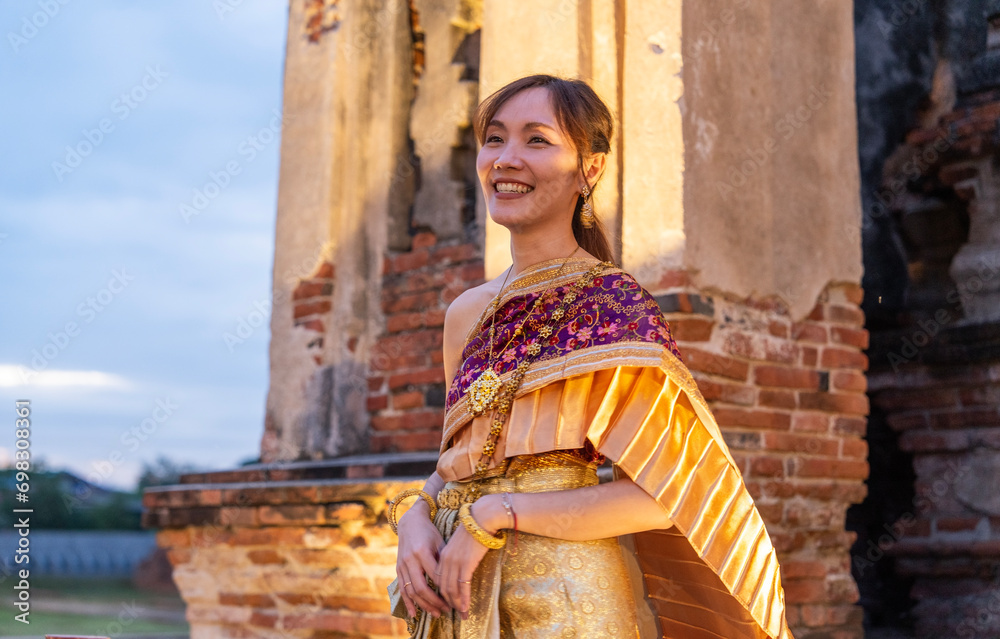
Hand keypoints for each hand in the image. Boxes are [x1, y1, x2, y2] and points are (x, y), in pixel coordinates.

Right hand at [395, 504, 448, 617]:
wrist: (410, 522)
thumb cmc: (429, 532)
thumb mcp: (439, 541)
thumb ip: (444, 560)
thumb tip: (454, 580)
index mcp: (422, 551)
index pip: (434, 575)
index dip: (444, 588)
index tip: (455, 597)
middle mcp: (410, 559)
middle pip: (421, 587)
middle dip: (434, 601)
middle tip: (446, 610)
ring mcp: (402, 565)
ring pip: (411, 591)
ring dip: (423, 605)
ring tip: (436, 614)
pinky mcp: (398, 569)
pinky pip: (402, 589)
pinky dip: (408, 603)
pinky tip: (414, 614)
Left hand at [436, 502, 494, 618]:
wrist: (481, 518)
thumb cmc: (474, 528)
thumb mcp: (460, 543)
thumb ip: (456, 555)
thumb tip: (461, 566)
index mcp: (442, 555)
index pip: (438, 579)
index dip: (442, 593)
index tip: (447, 602)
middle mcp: (446, 560)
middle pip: (443, 587)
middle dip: (447, 603)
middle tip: (453, 613)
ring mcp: (454, 562)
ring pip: (451, 589)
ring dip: (456, 604)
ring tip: (462, 614)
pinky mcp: (465, 564)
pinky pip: (463, 586)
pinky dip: (464, 599)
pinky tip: (466, 608)